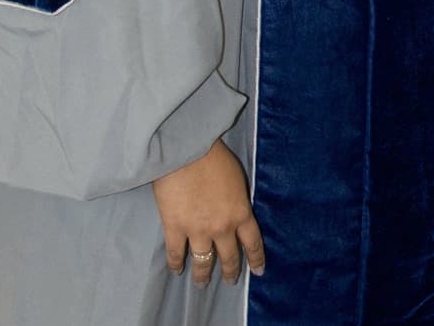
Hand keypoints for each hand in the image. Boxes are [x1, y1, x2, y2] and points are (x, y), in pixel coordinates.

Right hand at [153, 139, 265, 284]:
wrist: (187, 151)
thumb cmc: (215, 158)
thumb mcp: (237, 180)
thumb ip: (237, 201)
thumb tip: (234, 212)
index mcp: (241, 213)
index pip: (253, 242)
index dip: (256, 259)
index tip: (258, 271)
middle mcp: (222, 228)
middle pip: (229, 257)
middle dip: (231, 271)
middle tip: (230, 280)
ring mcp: (198, 231)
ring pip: (203, 263)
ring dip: (203, 275)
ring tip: (202, 283)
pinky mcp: (175, 229)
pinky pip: (176, 254)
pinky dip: (176, 264)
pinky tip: (177, 269)